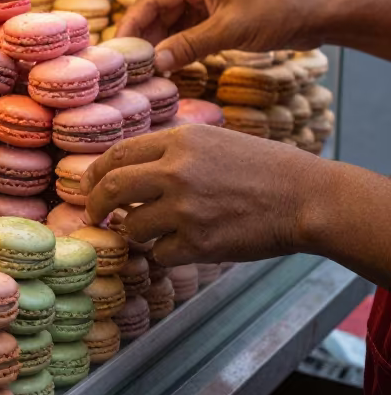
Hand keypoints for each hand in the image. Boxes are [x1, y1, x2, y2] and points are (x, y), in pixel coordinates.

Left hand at [80, 125, 316, 265]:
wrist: (305, 198)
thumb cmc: (265, 169)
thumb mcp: (215, 142)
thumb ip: (173, 152)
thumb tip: (129, 173)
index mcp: (180, 140)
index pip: (117, 154)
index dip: (95, 173)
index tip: (89, 187)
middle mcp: (176, 170)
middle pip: (111, 188)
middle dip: (96, 206)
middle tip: (96, 216)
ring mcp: (184, 208)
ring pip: (134, 226)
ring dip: (139, 233)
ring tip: (160, 231)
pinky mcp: (197, 242)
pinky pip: (160, 254)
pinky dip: (167, 254)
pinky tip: (187, 245)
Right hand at [116, 0, 327, 70]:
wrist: (318, 13)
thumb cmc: (278, 11)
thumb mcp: (230, 30)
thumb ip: (190, 45)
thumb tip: (156, 62)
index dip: (132, 24)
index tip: (117, 50)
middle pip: (159, 10)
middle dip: (144, 37)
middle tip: (126, 66)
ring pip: (173, 21)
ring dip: (161, 44)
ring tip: (143, 70)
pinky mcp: (219, 13)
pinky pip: (189, 29)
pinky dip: (179, 46)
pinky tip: (168, 65)